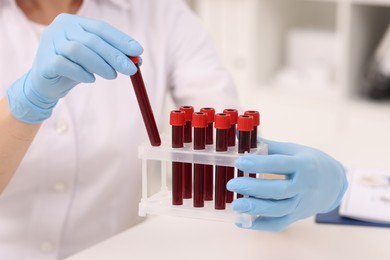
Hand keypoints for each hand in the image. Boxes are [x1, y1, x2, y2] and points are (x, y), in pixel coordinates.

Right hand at [7, 14, 142, 123]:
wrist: (46, 84)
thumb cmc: (74, 68)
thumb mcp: (95, 60)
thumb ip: (112, 56)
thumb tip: (138, 60)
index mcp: (74, 22)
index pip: (101, 28)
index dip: (121, 39)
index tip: (138, 51)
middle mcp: (60, 28)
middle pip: (92, 39)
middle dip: (115, 55)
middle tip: (131, 69)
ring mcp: (49, 42)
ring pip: (78, 50)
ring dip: (100, 64)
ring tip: (112, 76)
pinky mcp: (44, 60)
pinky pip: (64, 64)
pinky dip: (80, 72)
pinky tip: (90, 79)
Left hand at [227, 139, 347, 231]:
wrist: (334, 182)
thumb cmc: (309, 161)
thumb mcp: (293, 149)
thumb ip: (268, 146)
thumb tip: (241, 139)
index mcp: (304, 165)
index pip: (280, 164)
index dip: (259, 164)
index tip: (239, 162)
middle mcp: (304, 186)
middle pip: (278, 190)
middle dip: (253, 188)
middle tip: (231, 184)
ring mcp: (301, 203)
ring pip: (278, 210)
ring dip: (255, 209)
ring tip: (235, 204)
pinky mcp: (297, 216)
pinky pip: (279, 224)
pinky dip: (260, 225)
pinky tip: (241, 221)